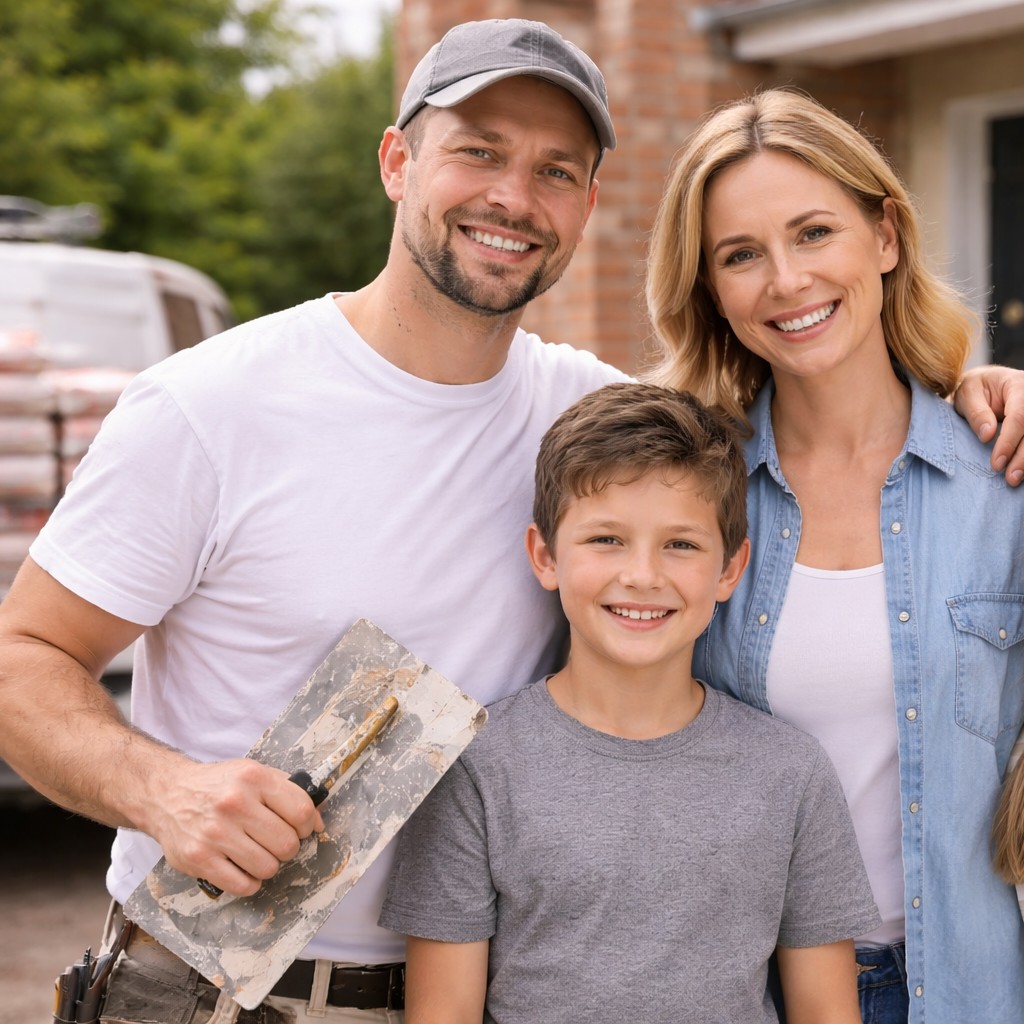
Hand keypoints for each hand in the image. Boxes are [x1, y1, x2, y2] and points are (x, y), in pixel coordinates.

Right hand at [144, 757, 323, 896]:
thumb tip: (318, 822)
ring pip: (268, 867)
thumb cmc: (218, 786)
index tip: (303, 829)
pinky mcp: (199, 859)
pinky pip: (242, 885)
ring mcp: (215, 833)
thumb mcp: (254, 773)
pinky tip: (243, 868)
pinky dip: (249, 882)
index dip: (309, 825)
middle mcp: (235, 804)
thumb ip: (289, 791)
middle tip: (276, 843)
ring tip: (257, 854)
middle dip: (288, 848)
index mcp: (254, 778)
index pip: (302, 811)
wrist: (167, 794)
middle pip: (287, 844)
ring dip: (268, 865)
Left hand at [953, 365, 1023, 484]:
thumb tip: (987, 436)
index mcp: (1018, 386)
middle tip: (1010, 478)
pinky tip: (1021, 471)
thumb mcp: (967, 394)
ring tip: (1014, 479)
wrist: (984, 385)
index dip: (1009, 441)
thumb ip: (976, 413)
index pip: (1019, 416)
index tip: (997, 463)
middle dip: (1023, 457)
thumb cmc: (974, 388)